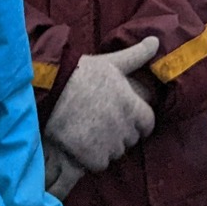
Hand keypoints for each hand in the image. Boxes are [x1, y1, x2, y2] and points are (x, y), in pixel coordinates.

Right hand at [45, 35, 159, 181]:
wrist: (50, 91)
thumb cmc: (81, 74)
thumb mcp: (111, 62)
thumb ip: (136, 56)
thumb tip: (156, 41)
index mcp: (133, 106)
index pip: (147, 124)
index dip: (138, 121)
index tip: (125, 117)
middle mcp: (124, 127)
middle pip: (130, 139)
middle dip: (120, 132)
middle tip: (102, 121)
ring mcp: (107, 143)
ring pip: (115, 152)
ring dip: (106, 146)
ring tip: (90, 130)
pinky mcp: (90, 157)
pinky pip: (99, 164)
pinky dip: (92, 158)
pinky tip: (81, 143)